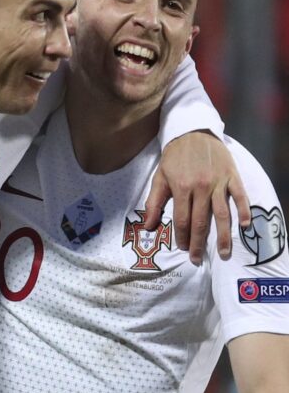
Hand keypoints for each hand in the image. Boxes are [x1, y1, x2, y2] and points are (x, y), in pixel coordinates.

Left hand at [144, 131, 250, 263]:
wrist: (193, 132)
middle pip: (201, 221)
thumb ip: (154, 202)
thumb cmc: (174, 157)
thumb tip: (147, 226)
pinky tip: (245, 226)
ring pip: (222, 214)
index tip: (184, 249)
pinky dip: (243, 211)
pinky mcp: (232, 176)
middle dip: (199, 243)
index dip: (182, 237)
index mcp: (181, 187)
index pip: (181, 219)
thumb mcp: (159, 177)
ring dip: (224, 236)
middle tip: (198, 259)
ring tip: (224, 253)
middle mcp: (200, 187)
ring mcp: (218, 182)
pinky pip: (240, 196)